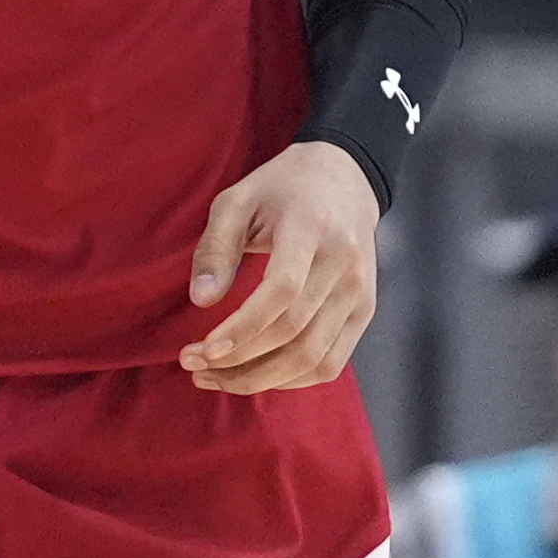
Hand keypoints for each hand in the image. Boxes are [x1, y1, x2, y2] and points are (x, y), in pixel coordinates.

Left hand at [179, 141, 377, 393]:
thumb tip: (202, 302)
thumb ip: (216, 247)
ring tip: (215, 378)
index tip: (205, 349)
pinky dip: (291, 379)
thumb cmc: (280, 188)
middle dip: (240, 361)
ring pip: (313, 358)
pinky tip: (254, 375)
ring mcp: (359, 291)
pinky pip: (330, 363)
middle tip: (193, 364)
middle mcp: (344, 264)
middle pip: (295, 333)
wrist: (344, 178)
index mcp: (312, 227)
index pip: (283, 291)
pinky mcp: (364, 311)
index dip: (244, 327)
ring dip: (260, 379)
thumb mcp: (237, 199)